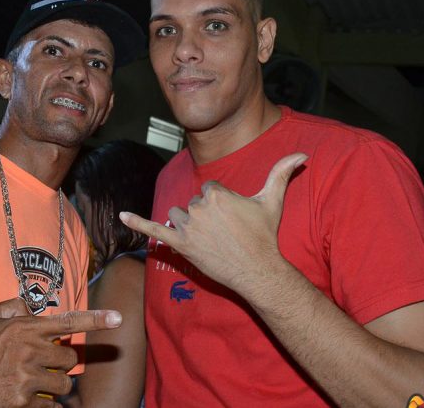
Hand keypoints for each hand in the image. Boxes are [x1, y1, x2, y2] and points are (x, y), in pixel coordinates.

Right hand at [0, 298, 121, 407]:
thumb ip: (14, 307)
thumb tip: (33, 309)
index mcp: (24, 328)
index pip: (69, 322)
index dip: (97, 320)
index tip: (119, 318)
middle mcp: (29, 350)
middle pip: (70, 360)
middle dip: (60, 363)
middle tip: (42, 364)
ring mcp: (26, 379)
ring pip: (63, 385)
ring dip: (53, 385)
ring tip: (30, 382)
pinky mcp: (21, 404)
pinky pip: (51, 407)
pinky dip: (45, 406)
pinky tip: (28, 399)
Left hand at [120, 153, 306, 292]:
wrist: (258, 270)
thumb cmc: (264, 235)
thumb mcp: (273, 200)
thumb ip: (282, 172)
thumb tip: (303, 154)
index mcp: (215, 192)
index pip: (208, 189)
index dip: (220, 204)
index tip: (233, 219)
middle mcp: (198, 206)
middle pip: (193, 203)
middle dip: (205, 216)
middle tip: (225, 233)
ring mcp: (187, 226)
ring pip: (177, 215)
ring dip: (188, 224)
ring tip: (209, 239)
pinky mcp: (179, 244)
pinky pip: (153, 229)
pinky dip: (136, 222)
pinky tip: (121, 217)